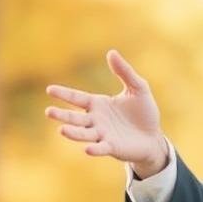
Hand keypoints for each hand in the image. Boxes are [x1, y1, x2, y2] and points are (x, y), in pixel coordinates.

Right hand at [45, 49, 168, 178]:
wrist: (154, 136)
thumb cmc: (144, 112)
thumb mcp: (138, 88)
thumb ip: (125, 72)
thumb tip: (111, 52)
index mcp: (98, 104)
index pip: (77, 98)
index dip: (64, 94)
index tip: (50, 89)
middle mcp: (95, 120)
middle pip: (75, 118)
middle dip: (62, 115)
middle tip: (49, 111)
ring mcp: (102, 135)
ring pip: (83, 134)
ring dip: (73, 133)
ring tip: (62, 130)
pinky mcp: (112, 147)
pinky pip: (101, 148)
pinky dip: (95, 149)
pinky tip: (87, 149)